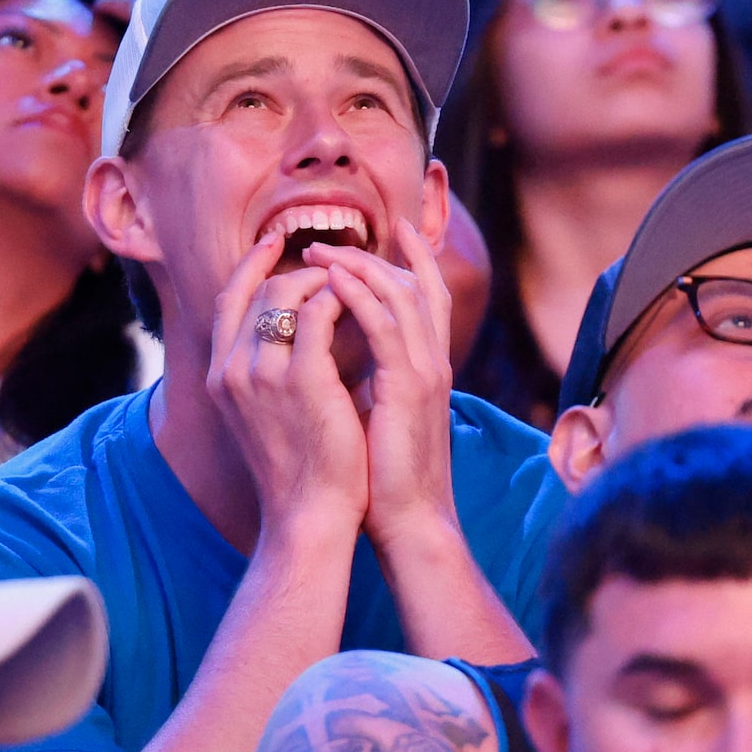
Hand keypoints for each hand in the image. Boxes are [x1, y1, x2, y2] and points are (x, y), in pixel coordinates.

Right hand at [206, 233, 368, 551]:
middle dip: (296, 267)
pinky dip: (342, 298)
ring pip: (287, 292)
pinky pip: (319, 312)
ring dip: (324, 279)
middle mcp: (232, 369)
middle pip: (258, 289)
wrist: (309, 516)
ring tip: (355, 283)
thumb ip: (269, 373)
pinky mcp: (301, 379)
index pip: (229, 300)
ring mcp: (261, 373)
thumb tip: (292, 334)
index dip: (252, 265)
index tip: (277, 243)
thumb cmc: (299, 471)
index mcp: (220, 377)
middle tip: (333, 260)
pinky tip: (365, 303)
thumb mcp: (267, 415)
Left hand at [307, 223, 455, 555]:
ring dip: (360, 267)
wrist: (410, 522)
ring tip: (320, 250)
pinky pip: (386, 328)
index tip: (390, 229)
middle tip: (330, 239)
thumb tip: (328, 362)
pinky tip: (331, 281)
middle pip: (415, 284)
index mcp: (426, 368)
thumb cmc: (386, 479)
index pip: (425, 296)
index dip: (412, 258)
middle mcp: (432, 362)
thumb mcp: (374, 417)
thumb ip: (362, 382)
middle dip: (375, 255)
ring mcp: (425, 373)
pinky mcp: (408, 389)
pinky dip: (359, 299)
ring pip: (400, 296)